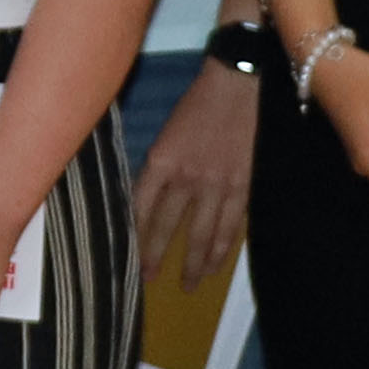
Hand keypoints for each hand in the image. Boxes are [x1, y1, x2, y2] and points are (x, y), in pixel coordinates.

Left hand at [129, 56, 254, 287]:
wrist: (239, 83)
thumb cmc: (197, 103)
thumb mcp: (165, 133)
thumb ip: (157, 168)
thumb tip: (147, 201)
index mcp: (161, 161)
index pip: (139, 208)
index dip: (133, 235)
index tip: (125, 257)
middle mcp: (187, 178)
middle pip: (167, 226)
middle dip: (157, 256)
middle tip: (150, 281)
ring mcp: (217, 184)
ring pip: (202, 233)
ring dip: (194, 262)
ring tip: (188, 284)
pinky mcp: (243, 186)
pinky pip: (231, 225)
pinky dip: (223, 247)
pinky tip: (217, 263)